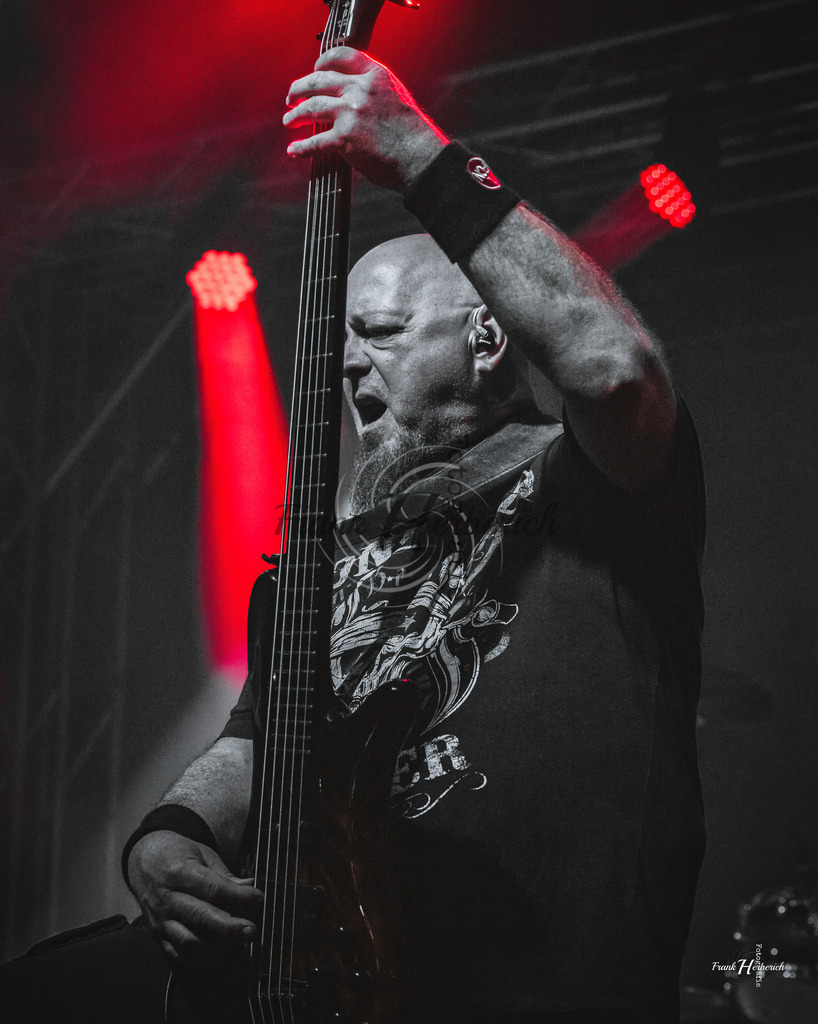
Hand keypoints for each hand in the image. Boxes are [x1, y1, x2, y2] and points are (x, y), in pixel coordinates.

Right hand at [127, 830, 262, 966]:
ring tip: (238, 946)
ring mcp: (160, 920)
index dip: (237, 896)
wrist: (143, 862)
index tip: (258, 900)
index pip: (211, 888)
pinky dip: (200, 960)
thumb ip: (224, 874)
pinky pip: (178, 956)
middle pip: (200, 917)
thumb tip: (250, 885)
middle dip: (229, 928)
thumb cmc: (178, 855)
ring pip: (188, 942)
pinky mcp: (157, 936)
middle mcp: (167, 899)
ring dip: (216, 948)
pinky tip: (219, 954)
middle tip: (252, 931)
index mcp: (180, 872)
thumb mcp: (202, 854)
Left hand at [283, 46, 446, 189]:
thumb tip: (350, 96)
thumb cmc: (412, 134)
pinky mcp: (345, 139)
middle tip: (291, 97)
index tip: (314, 70)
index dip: (322, 63)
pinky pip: (315, 142)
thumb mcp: (395, 97)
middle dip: (299, 88)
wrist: (421, 157)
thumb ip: (372, 91)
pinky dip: (301, 148)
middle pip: (318, 81)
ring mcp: (351, 113)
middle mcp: (360, 89)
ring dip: (295, 115)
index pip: (341, 56)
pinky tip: (294, 150)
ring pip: (311, 108)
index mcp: (375, 76)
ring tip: (289, 120)